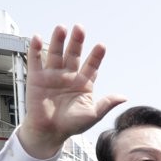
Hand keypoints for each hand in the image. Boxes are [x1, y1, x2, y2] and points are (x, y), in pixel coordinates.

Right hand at [18, 25, 125, 158]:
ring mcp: (53, 75)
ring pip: (56, 54)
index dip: (96, 56)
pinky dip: (35, 49)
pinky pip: (36, 61)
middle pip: (73, 55)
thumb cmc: (71, 125)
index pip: (91, 66)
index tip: (101, 46)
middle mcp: (69, 76)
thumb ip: (106, 104)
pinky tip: (36, 38)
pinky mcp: (36, 78)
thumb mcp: (92, 115)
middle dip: (77, 42)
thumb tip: (124, 97)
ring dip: (58, 40)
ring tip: (62, 28)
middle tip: (80, 28)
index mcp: (83, 83)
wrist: (49, 132)